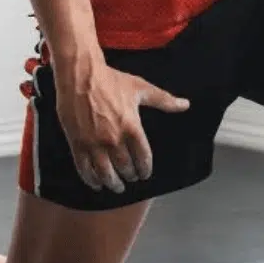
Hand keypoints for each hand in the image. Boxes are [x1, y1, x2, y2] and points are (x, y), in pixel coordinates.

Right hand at [54, 60, 188, 192]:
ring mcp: (94, 143)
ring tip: (116, 187)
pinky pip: (84, 168)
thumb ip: (164, 100)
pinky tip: (95, 184)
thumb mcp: (141, 88)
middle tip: (131, 179)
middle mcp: (114, 139)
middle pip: (125, 167)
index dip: (145, 169)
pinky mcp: (77, 143)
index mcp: (132, 127)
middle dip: (130, 176)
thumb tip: (185, 105)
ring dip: (112, 183)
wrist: (81, 75)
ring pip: (106, 173)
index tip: (145, 174)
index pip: (143, 157)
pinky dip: (91, 179)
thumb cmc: (112, 80)